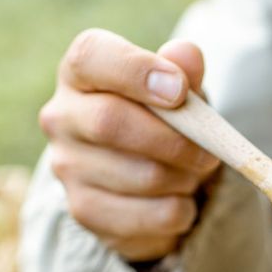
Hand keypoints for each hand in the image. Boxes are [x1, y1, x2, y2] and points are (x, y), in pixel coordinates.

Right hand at [40, 29, 220, 259]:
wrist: (151, 179)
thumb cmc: (164, 118)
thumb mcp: (179, 90)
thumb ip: (184, 69)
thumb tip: (186, 56)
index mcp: (80, 72)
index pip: (91, 58)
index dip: (137, 71)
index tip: (180, 90)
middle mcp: (61, 117)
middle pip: (110, 122)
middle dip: (174, 140)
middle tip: (209, 152)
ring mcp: (67, 167)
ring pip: (142, 176)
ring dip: (185, 178)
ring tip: (191, 173)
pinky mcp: (85, 211)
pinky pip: (152, 215)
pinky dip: (181, 211)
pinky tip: (177, 199)